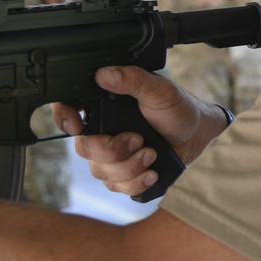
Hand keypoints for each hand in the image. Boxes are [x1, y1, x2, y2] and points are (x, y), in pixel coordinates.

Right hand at [52, 66, 228, 196]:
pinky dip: (135, 182)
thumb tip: (105, 74)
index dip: (63, 117)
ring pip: (100, 171)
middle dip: (113, 150)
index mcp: (105, 105)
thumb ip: (133, 80)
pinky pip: (116, 186)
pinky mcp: (122, 174)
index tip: (76, 126)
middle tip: (139, 140)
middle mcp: (102, 130)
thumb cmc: (178, 108)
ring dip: (129, 167)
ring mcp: (110, 154)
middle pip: (84, 148)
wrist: (197, 135)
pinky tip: (152, 172)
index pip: (68, 108)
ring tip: (153, 154)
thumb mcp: (159, 90)